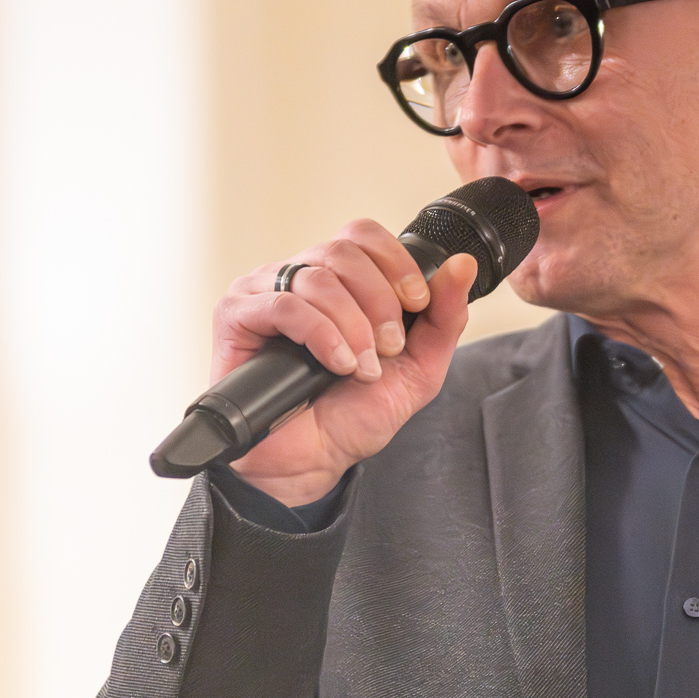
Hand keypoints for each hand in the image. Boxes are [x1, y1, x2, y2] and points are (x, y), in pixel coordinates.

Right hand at [211, 220, 479, 505]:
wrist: (311, 462)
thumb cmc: (354, 414)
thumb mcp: (419, 367)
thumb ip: (444, 316)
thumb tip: (462, 265)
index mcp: (339, 280)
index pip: (363, 235)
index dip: (396, 264)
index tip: (416, 305)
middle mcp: (299, 277)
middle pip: (343, 250)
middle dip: (380, 300)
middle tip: (388, 347)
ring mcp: (263, 292)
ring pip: (317, 277)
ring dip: (353, 326)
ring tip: (361, 368)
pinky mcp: (236, 315)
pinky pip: (284, 305)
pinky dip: (322, 334)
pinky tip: (336, 365)